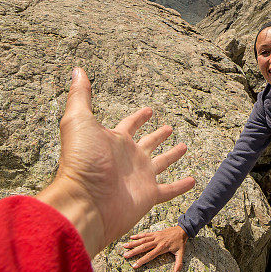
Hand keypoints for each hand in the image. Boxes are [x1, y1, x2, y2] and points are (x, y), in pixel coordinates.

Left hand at [37, 67, 195, 256]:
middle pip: (148, 143)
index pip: (130, 125)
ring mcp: (139, 177)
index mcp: (115, 141)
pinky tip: (193, 180)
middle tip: (169, 127)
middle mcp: (128, 158)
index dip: (139, 117)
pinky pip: (168, 189)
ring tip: (184, 147)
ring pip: (161, 164)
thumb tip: (77, 70)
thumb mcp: (78, 121)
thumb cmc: (81, 161)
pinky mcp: (148, 195)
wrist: (85, 202)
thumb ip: (81, 96)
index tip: (149, 110)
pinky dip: (181, 186)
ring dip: (172, 156)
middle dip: (158, 135)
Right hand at [123, 225, 187, 271]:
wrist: (182, 230)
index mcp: (162, 248)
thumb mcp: (181, 253)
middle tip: (125, 255)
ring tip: (124, 246)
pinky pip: (145, 234)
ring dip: (133, 243)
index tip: (134, 265)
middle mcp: (157, 242)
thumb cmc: (180, 243)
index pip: (150, 255)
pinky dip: (138, 236)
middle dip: (134, 252)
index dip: (142, 260)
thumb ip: (178, 264)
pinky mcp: (155, 233)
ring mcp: (156, 236)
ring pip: (143, 240)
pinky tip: (131, 237)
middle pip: (144, 247)